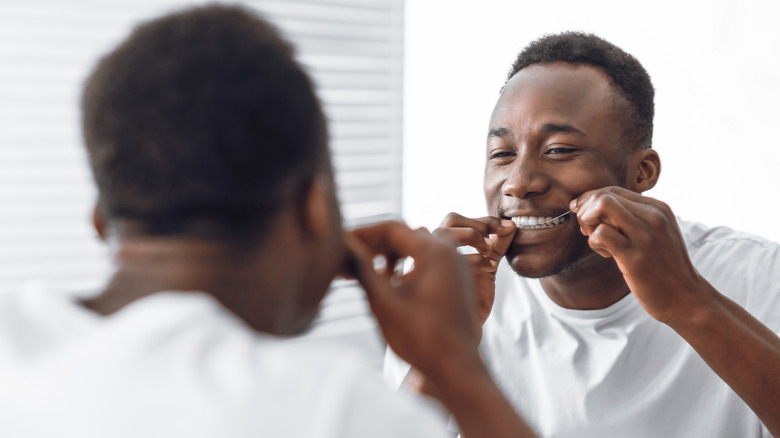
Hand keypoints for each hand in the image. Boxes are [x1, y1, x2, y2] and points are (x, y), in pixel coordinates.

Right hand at [344, 221, 481, 376]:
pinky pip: (428, 262)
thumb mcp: (384, 301)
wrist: (458, 368)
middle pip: (404, 236)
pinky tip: (389, 283)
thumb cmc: (422, 338)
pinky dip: (406, 266)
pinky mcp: (457, 281)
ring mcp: (456, 266)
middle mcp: (450, 252)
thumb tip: (342, 244)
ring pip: (416, 248)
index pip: (391, 228)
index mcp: (434, 251)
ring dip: (389, 256)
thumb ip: (362, 268)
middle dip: (374, 246)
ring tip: (366, 273)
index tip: (341, 243)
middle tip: (349, 261)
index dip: (362, 234)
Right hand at [433, 213, 516, 324]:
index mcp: (445, 245)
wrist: (464, 330)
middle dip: (477, 224)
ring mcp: (433, 262)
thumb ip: (498, 246)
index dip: (484, 220)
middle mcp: (435, 250)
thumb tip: (512, 225)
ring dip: (471, 235)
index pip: (459, 220)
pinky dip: (473, 257)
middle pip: (451, 219)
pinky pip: (449, 258)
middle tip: (497, 236)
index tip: (508, 227)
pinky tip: (488, 267)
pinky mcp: (435, 276)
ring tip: (490, 249)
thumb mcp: (489, 266)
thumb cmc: (472, 300)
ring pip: (444, 231)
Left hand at [571, 186, 703, 323]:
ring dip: (588, 223)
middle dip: (586, 211)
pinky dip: (594, 242)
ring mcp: (645, 236)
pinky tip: (605, 254)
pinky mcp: (635, 256)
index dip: (591, 201)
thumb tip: (591, 206)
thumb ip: (631, 218)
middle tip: (588, 231)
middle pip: (603, 195)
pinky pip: (601, 233)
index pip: (612, 190)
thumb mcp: (654, 233)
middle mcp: (653, 216)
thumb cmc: (662, 267)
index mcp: (657, 208)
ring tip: (598, 242)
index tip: (585, 217)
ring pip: (601, 206)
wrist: (685, 298)